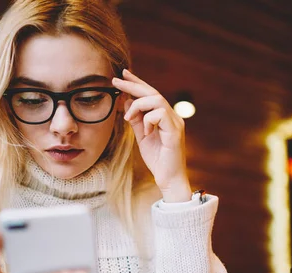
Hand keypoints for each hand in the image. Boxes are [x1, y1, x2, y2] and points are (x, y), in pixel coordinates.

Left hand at [112, 69, 191, 202]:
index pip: (151, 94)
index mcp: (165, 117)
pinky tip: (146, 132)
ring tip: (128, 116)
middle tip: (116, 81)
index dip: (137, 83)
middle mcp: (172, 116)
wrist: (169, 179)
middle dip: (133, 85)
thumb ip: (136, 120)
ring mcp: (175, 123)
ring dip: (138, 105)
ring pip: (157, 100)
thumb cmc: (157, 160)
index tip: (123, 75)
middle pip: (153, 93)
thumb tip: (127, 101)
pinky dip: (148, 120)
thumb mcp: (142, 136)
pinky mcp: (175, 132)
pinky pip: (160, 114)